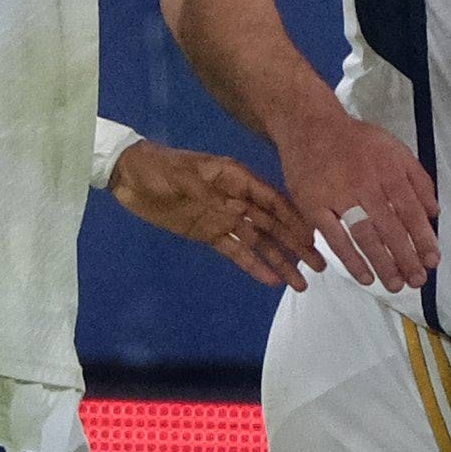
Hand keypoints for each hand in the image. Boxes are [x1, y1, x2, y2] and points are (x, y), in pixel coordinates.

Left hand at [108, 138, 322, 288]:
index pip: (273, 202)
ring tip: (300, 282)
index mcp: (238, 179)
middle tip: (319, 266)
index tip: (314, 239)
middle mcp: (237, 199)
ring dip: (280, 261)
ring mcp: (225, 218)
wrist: (131, 176)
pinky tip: (270, 280)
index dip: (294, 220)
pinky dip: (252, 266)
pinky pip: (236, 252)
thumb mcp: (187, 172)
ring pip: (259, 242)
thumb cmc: (161, 169)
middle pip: (273, 225)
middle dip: (297, 245)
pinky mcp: (209, 233)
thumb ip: (216, 188)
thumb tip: (243, 204)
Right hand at [273, 107, 439, 294]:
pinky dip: (350, 259)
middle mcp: (366, 182)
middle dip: (406, 257)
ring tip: (396, 285)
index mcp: (388, 169)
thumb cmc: (357, 141)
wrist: (309, 125)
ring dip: (382, 263)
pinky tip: (365, 277)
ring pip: (364, 235)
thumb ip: (418, 178)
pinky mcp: (313, 205)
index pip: (410, 210)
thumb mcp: (395, 149)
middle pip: (390, 227)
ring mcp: (338, 195)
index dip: (423, 237)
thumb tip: (435, 212)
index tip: (432, 261)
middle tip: (417, 281)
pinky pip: (334, 237)